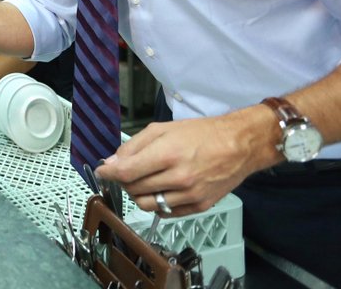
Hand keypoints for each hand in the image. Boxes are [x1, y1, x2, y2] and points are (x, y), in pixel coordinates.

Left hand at [95, 107, 273, 216]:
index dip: (108, 173)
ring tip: (144, 181)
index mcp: (167, 155)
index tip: (101, 171)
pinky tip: (161, 190)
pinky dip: (157, 204)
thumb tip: (112, 162)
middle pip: (134, 189)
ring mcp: (190, 195)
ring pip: (148, 205)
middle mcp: (178, 178)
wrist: (238, 145)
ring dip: (138, 194)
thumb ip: (134, 146)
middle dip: (124, 181)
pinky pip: (166, 212)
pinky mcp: (199, 206)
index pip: (126, 172)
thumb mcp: (163, 129)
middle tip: (127, 172)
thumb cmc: (200, 133)